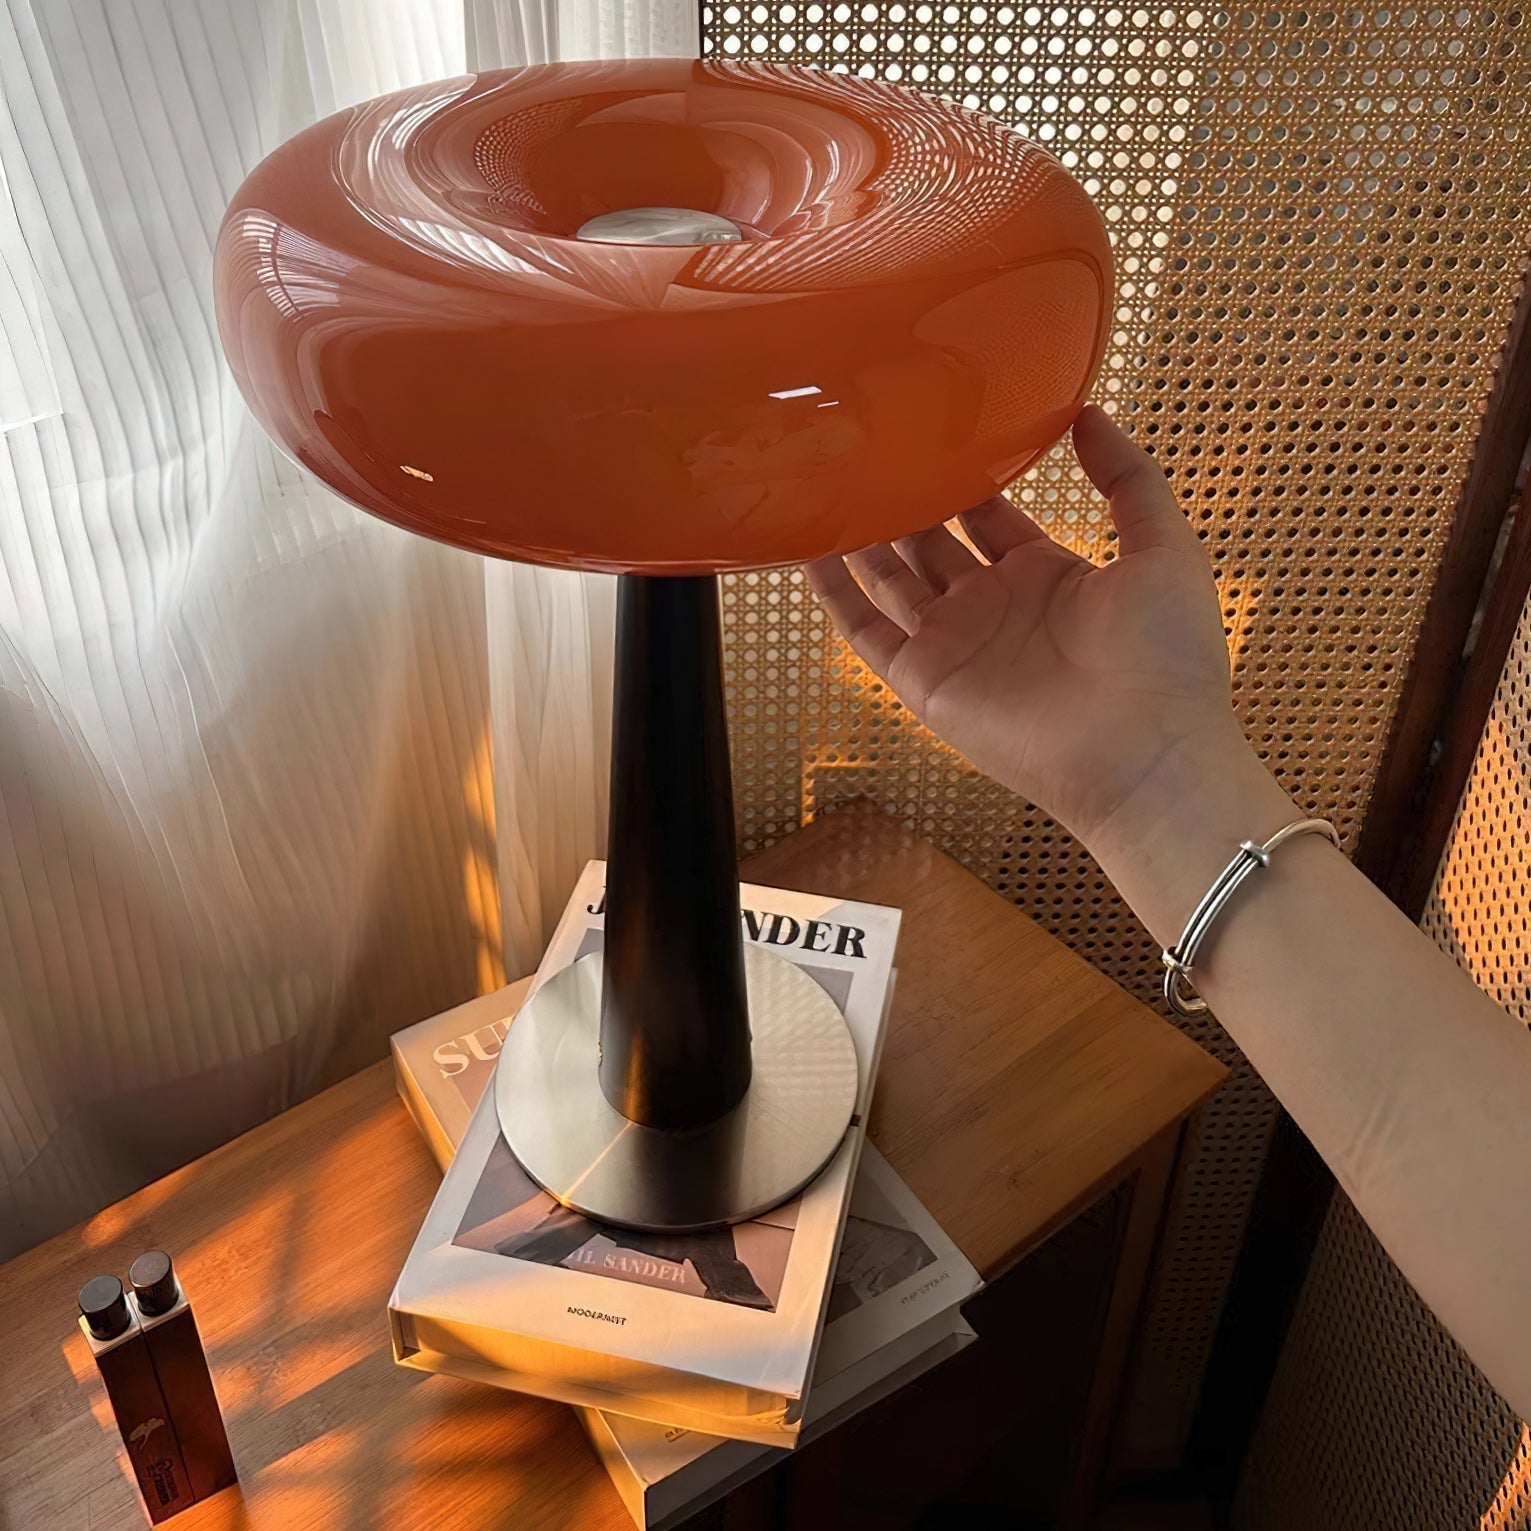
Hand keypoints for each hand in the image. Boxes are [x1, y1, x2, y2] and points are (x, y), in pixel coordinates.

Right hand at [808, 405, 1246, 851]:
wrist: (1144, 754)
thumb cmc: (1166, 659)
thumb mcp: (1163, 548)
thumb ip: (1128, 478)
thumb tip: (1087, 414)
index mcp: (1048, 575)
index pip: (991, 516)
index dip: (965, 478)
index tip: (935, 432)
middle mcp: (995, 607)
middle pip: (934, 544)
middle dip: (906, 501)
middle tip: (871, 449)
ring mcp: (956, 645)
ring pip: (893, 581)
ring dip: (863, 538)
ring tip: (830, 485)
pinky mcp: (925, 682)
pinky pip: (868, 632)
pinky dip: (836, 595)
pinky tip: (810, 551)